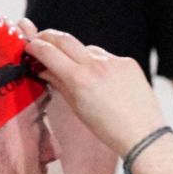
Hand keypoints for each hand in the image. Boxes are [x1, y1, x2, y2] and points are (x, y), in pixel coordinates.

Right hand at [24, 28, 165, 155]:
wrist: (143, 136)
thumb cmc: (109, 129)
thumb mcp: (77, 108)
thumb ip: (59, 84)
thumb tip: (44, 70)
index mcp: (79, 79)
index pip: (48, 51)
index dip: (34, 46)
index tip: (29, 45)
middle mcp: (96, 65)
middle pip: (64, 38)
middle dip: (49, 37)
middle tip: (41, 40)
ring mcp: (114, 62)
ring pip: (87, 48)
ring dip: (78, 54)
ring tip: (80, 71)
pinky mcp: (128, 63)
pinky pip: (107, 57)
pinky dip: (100, 63)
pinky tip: (104, 80)